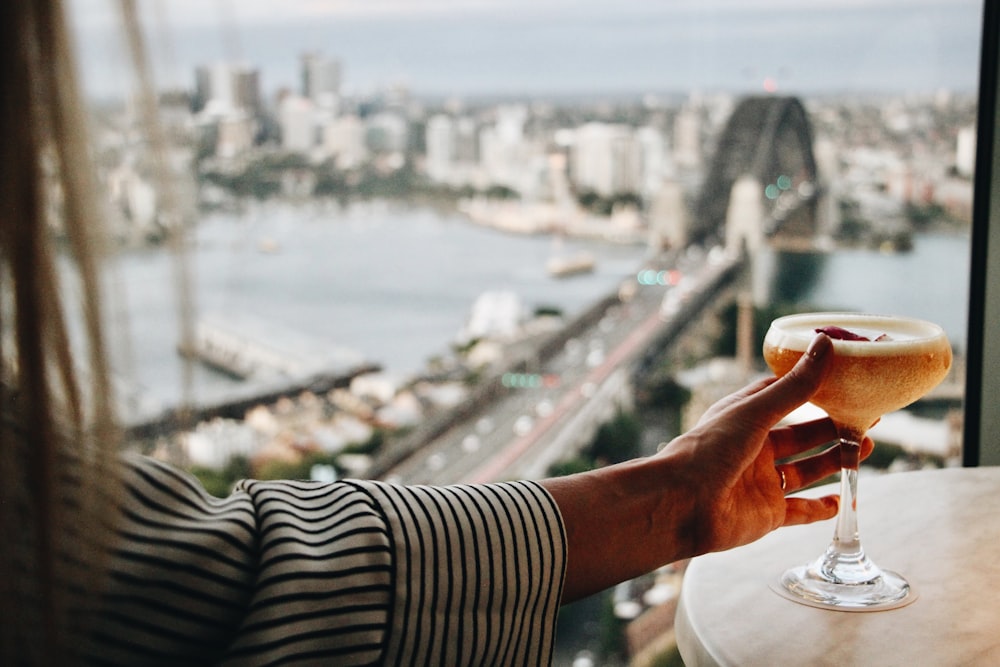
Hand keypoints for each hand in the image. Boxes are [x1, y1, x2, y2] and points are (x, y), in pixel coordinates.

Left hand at [660, 332, 872, 555]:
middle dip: (832, 428)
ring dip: (835, 461)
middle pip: (800, 436)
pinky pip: (800, 511)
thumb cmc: (709, 449)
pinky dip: (820, 509)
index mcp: (745, 418)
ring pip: (806, 471)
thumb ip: (795, 386)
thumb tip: (826, 344)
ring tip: (867, 448)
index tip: (844, 382)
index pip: (782, 398)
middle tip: (869, 419)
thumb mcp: (756, 411)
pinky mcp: (767, 515)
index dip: (811, 390)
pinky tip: (843, 501)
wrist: (681, 503)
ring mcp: (761, 483)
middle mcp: (753, 449)